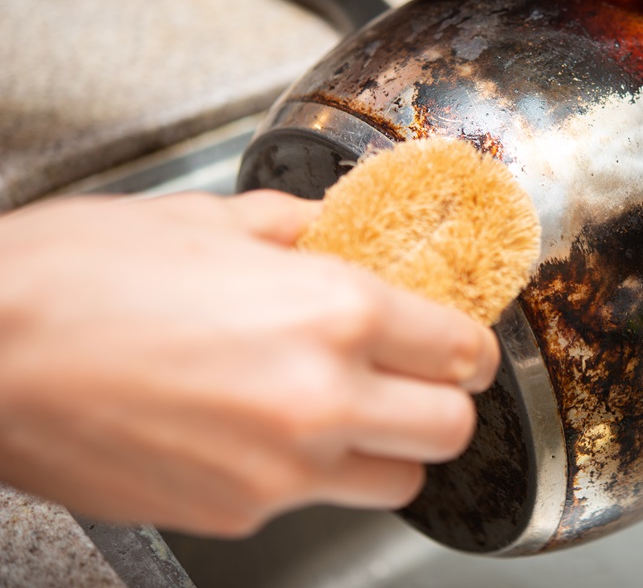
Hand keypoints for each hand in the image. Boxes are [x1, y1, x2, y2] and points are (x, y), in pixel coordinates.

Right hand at [0, 191, 499, 535]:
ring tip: (345, 408)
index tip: (459, 339)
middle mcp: (321, 401)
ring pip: (396, 482)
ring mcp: (279, 472)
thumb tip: (350, 230)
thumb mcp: (210, 219)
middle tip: (414, 373)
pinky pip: (311, 502)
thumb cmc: (79, 274)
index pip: (462, 350)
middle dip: (443, 399)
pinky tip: (261, 428)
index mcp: (333, 313)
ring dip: (389, 447)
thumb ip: (305, 228)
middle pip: (451, 428)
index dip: (470, 343)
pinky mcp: (233, 516)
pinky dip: (310, 473)